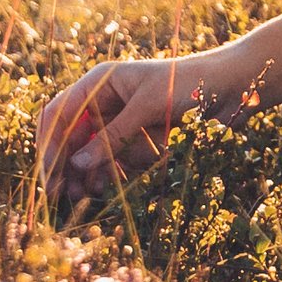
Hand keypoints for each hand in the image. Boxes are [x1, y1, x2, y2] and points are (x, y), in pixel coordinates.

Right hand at [38, 48, 228, 198]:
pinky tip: (99, 189)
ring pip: (87, 153)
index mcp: (100, 84)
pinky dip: (103, 176)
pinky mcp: (135, 142)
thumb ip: (113, 135)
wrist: (232, 88)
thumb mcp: (149, 107)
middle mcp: (104, 103)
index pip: (59, 115)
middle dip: (62, 165)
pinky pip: (110, 162)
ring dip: (79, 175)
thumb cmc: (190, 84)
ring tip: (78, 197)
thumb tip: (76, 165)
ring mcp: (119, 123)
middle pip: (69, 137)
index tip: (49, 173)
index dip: (49, 144)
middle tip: (58, 195)